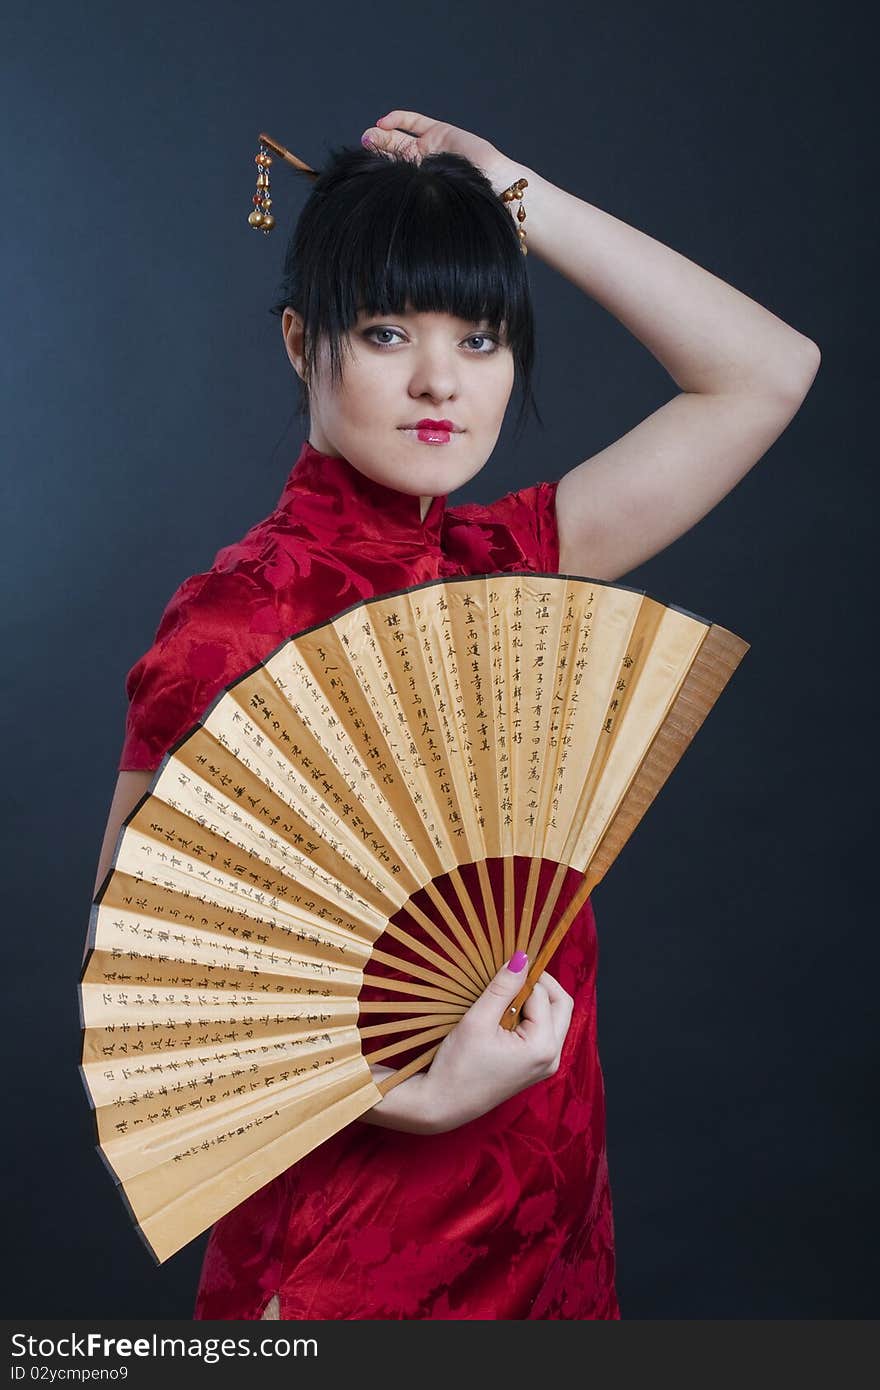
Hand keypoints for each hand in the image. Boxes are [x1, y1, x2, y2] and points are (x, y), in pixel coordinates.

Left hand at [360, 109, 513, 193]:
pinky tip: (383, 123)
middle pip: (392, 152)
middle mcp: (423, 166)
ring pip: (400, 136)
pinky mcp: (440, 132)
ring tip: (369, 136)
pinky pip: (415, 121)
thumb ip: (406, 190)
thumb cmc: (463, 201)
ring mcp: (431, 147)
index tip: (361, 167)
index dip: (375, 166)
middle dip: (377, 147)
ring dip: (383, 134)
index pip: (391, 171)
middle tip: (364, 144)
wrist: (493, 189)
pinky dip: (398, 119)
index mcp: (418, 184)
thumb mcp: (427, 197)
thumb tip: (374, 198)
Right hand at [419, 955, 573, 1131]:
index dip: (523, 976)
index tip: (501, 967)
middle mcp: (552, 1057)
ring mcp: (546, 1065)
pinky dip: (530, 1016)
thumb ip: (503, 987)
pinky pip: (543, 1032)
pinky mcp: (535, 1067)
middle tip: (510, 975)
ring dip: (534, 1000)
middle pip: (561, 1005)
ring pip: (554, 1017)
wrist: (443, 1105)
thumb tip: (522, 957)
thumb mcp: (478, 1020)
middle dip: (539, 984)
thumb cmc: (457, 1066)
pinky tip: (505, 1015)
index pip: (542, 994)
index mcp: (542, 1046)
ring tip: (503, 997)